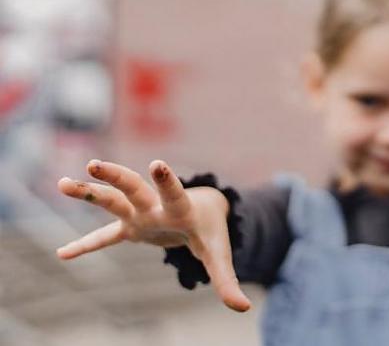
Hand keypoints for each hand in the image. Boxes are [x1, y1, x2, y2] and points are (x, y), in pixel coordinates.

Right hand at [57, 159, 251, 311]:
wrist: (203, 212)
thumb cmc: (211, 231)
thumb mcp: (219, 255)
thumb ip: (227, 280)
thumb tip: (243, 308)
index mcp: (181, 209)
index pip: (173, 193)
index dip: (166, 181)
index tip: (157, 163)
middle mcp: (156, 207)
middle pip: (133, 188)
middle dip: (116, 176)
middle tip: (95, 164)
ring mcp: (140, 215)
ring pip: (112, 201)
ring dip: (89, 192)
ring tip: (61, 184)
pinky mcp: (131, 228)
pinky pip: (104, 237)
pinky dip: (86, 246)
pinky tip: (62, 254)